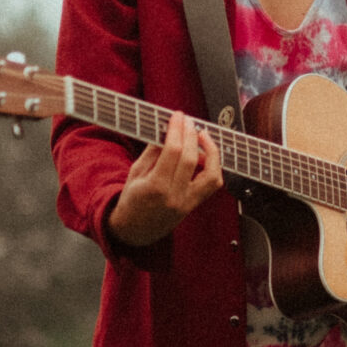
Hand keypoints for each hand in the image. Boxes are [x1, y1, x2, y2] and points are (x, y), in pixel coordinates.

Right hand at [107, 111, 223, 246]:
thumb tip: (169, 130)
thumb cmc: (132, 199)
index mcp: (155, 188)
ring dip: (211, 152)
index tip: (177, 116)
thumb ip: (153, 151)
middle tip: (187, 121)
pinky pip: (212, 184)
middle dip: (191, 135)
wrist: (135, 230)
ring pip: (211, 175)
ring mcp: (187, 203)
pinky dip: (213, 166)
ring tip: (202, 136)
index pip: (173, 152)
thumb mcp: (135, 172)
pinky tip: (205, 154)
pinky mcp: (194, 205)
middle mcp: (174, 197)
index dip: (177, 130)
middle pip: (191, 159)